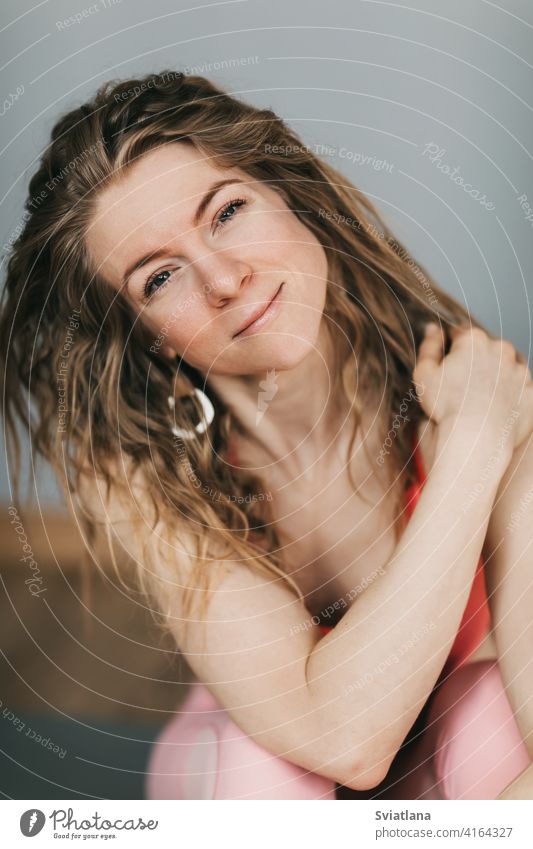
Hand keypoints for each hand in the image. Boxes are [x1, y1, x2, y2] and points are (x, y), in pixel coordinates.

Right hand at [413, 323, 532, 450]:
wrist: (477, 437)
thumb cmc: (446, 406)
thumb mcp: (424, 374)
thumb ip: (428, 347)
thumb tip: (433, 329)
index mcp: (474, 340)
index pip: (460, 336)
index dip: (451, 351)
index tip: (447, 368)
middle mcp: (502, 349)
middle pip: (486, 350)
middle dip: (476, 363)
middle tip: (463, 387)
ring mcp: (520, 371)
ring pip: (507, 368)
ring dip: (496, 377)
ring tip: (481, 400)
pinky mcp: (532, 393)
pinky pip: (521, 390)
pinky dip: (511, 396)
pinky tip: (496, 409)